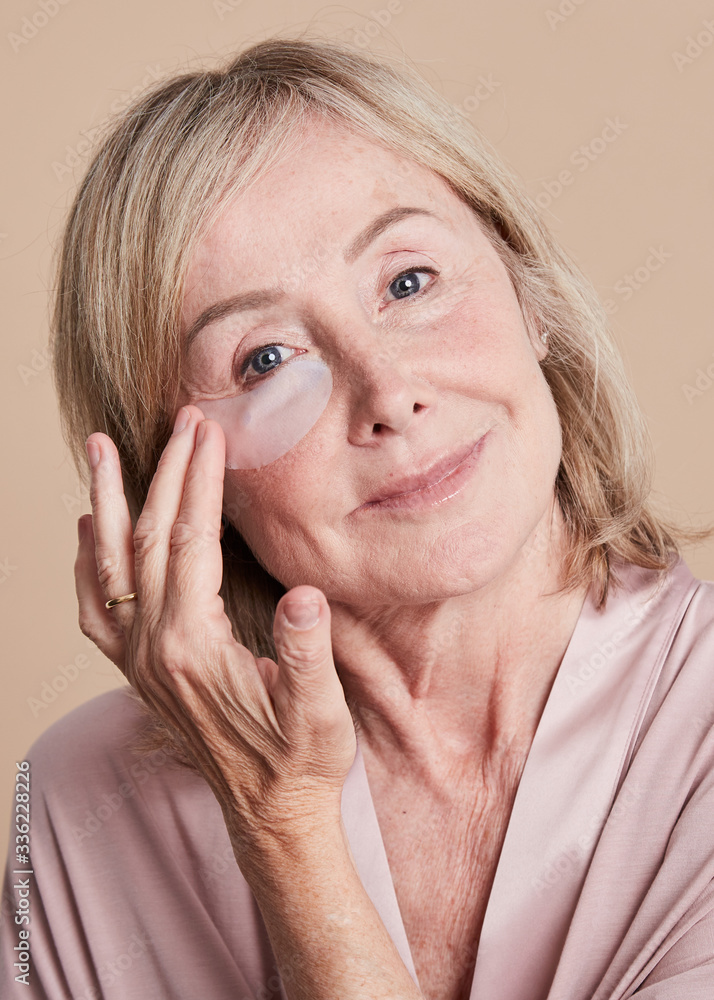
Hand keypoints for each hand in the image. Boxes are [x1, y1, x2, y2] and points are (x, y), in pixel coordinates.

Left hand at [74, 405, 356, 846]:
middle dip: (164, 473)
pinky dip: (88, 563)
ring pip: (109, 567)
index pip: (190, 542)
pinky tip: (89, 532)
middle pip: (149, 540)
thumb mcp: (319, 710)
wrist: (270, 814)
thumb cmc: (300, 760)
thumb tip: (303, 596)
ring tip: (100, 450)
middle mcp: (154, 649)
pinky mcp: (139, 670)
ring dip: (106, 504)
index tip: (209, 433)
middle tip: (178, 420)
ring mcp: (139, 661)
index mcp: (194, 647)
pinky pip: (96, 608)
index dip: (200, 483)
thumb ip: (306, 652)